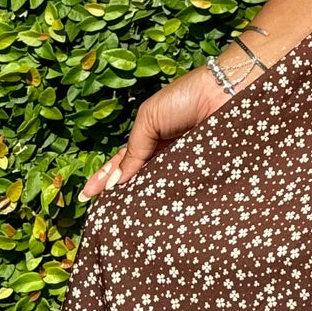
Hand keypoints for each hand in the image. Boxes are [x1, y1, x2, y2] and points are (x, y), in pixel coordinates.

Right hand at [78, 63, 232, 200]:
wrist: (224, 92)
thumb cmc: (185, 98)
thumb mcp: (149, 119)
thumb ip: (134, 150)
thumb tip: (116, 182)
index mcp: (152, 137)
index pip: (124, 163)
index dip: (105, 178)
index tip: (87, 196)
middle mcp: (167, 154)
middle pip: (138, 179)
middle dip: (118, 195)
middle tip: (99, 213)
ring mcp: (184, 165)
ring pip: (159, 188)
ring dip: (140, 201)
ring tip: (117, 218)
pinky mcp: (203, 173)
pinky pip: (182, 189)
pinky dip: (168, 199)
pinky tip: (150, 214)